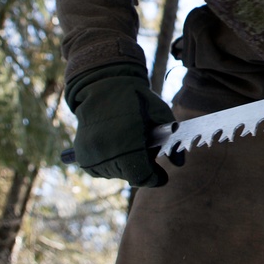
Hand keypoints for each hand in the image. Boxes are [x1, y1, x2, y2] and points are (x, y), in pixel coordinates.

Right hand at [66, 63, 176, 186]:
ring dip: (126, 165)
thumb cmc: (135, 98)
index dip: (155, 178)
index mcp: (125, 142)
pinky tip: (115, 144)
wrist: (102, 86)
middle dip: (142, 167)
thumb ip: (172, 141)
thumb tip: (180, 163)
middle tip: (145, 147)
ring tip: (128, 141)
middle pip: (130, 176)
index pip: (142, 176)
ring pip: (116, 174)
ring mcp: (90, 156)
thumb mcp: (160, 113)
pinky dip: (112, 162)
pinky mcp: (82, 157)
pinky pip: (102, 170)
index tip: (162, 175)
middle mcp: (104, 153)